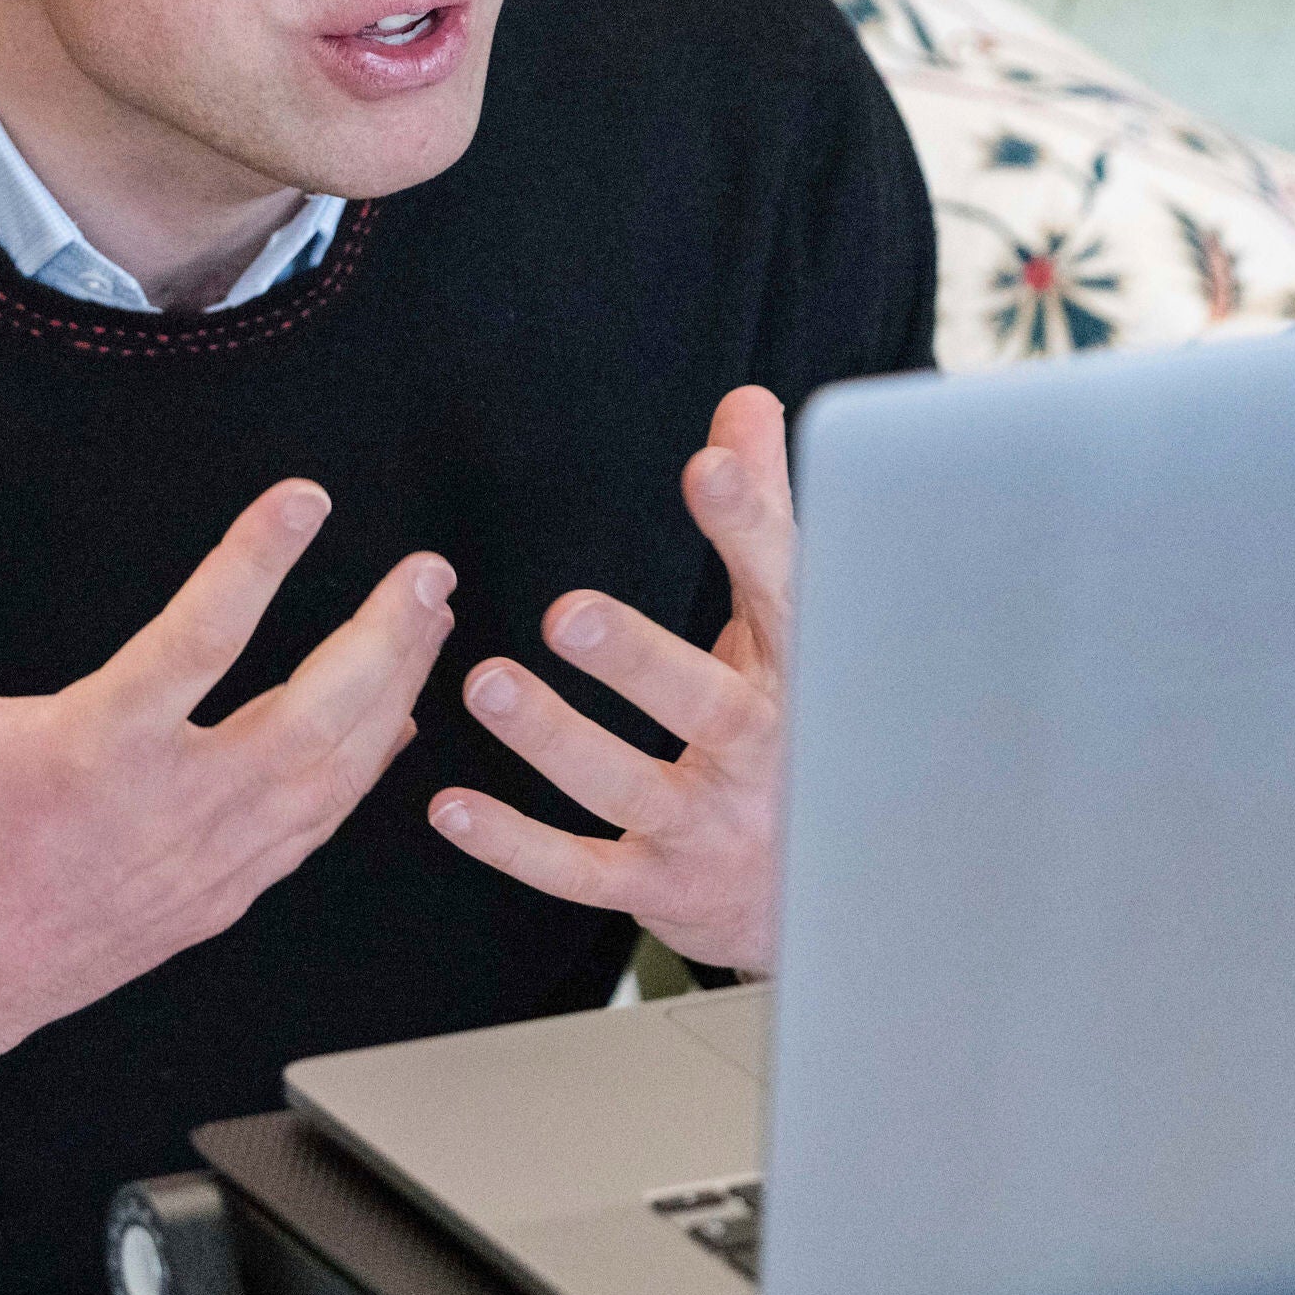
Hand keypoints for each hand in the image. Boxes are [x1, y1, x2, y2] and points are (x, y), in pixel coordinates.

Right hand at [0, 476, 452, 1141]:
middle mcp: (166, 807)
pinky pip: (315, 829)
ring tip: (429, 621)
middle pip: (310, 716)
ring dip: (391, 693)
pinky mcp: (219, 898)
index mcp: (92, 749)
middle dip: (382, 639)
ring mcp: (204, 860)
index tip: (309, 499)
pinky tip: (394, 716)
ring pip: (330, 775)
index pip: (202, 637)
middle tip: (426, 570)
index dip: (259, 560)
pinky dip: (364, 771)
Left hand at [428, 386, 792, 972]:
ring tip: (485, 683)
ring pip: (628, 788)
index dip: (750, 528)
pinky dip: (515, 845)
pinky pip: (582, 869)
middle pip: (708, 706)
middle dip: (641, 661)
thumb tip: (745, 402)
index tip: (708, 467)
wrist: (844, 892)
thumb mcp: (789, 627)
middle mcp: (762, 753)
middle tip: (568, 613)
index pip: (785, 591)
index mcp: (800, 674)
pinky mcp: (661, 886)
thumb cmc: (798, 726)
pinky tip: (450, 806)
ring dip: (554, 740)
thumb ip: (761, 512)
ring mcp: (710, 827)